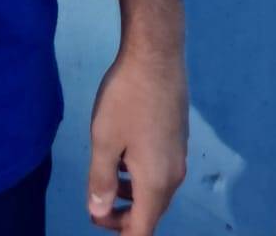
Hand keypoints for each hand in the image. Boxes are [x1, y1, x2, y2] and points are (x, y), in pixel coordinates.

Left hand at [86, 45, 187, 232]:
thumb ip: (101, 179)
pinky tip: (123, 157)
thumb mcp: (104, 139)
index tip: (96, 220)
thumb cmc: (126, 98)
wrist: (157, 56)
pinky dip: (141, 178)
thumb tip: (99, 210)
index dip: (119, 233)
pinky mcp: (178, 140)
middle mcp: (173, 176)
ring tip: (106, 183)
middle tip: (96, 207)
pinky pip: (160, 173)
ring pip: (155, 193)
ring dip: (131, 197)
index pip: (142, 230)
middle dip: (123, 218)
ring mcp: (179, 157)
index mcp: (156, 183)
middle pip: (151, 214)